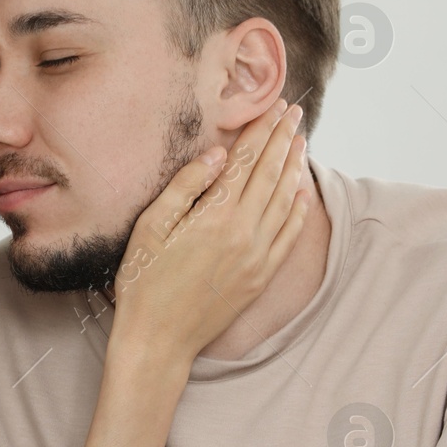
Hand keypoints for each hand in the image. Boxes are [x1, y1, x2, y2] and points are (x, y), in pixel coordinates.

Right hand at [109, 99, 309, 361]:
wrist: (158, 340)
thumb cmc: (144, 282)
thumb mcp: (151, 227)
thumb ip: (186, 186)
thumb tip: (218, 153)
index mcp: (217, 215)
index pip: (247, 160)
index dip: (262, 129)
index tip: (274, 106)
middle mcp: (245, 233)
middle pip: (271, 174)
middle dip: (283, 139)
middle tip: (294, 113)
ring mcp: (258, 257)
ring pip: (286, 201)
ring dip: (295, 167)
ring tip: (300, 142)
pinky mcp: (261, 277)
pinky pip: (289, 236)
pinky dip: (299, 209)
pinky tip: (302, 192)